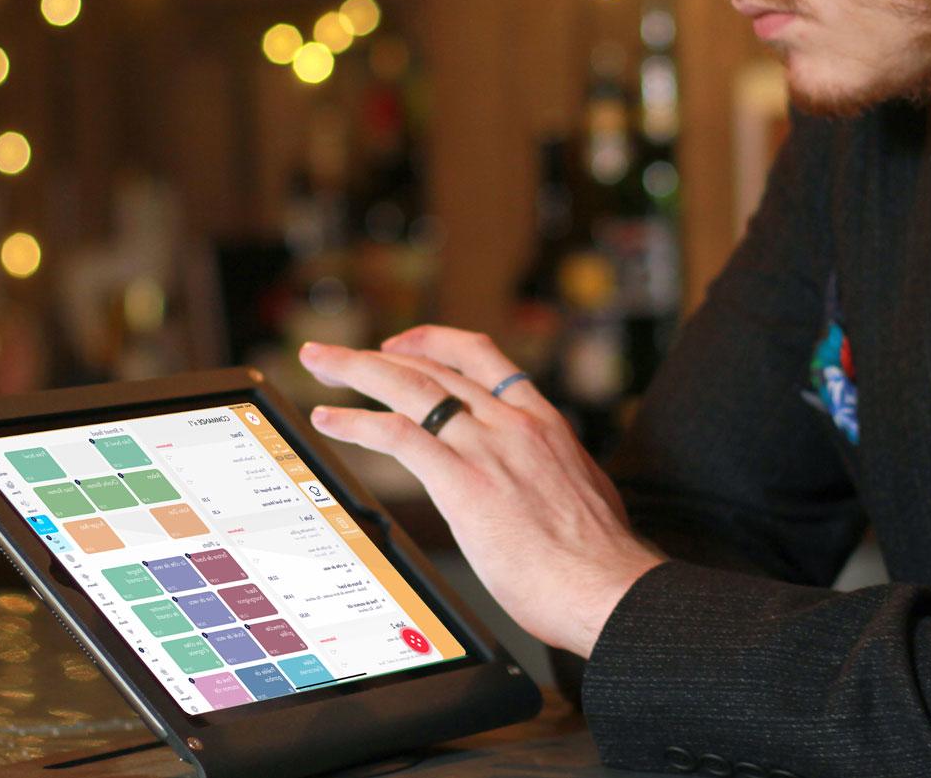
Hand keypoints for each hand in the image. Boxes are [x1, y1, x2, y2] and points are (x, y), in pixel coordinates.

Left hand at [300, 325, 664, 657]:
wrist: (608, 586)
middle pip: (435, 365)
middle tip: (340, 353)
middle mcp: (513, 423)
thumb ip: (553, 475)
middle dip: (380, 353)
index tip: (404, 345)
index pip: (483, 359)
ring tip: (321, 363)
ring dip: (356, 369)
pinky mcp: (464, 481)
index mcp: (543, 422)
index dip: (436, 344)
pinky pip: (398, 435)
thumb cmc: (600, 559)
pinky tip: (331, 420)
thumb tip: (543, 487)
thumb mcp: (584, 491)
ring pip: (410, 387)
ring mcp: (488, 448)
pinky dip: (357, 422)